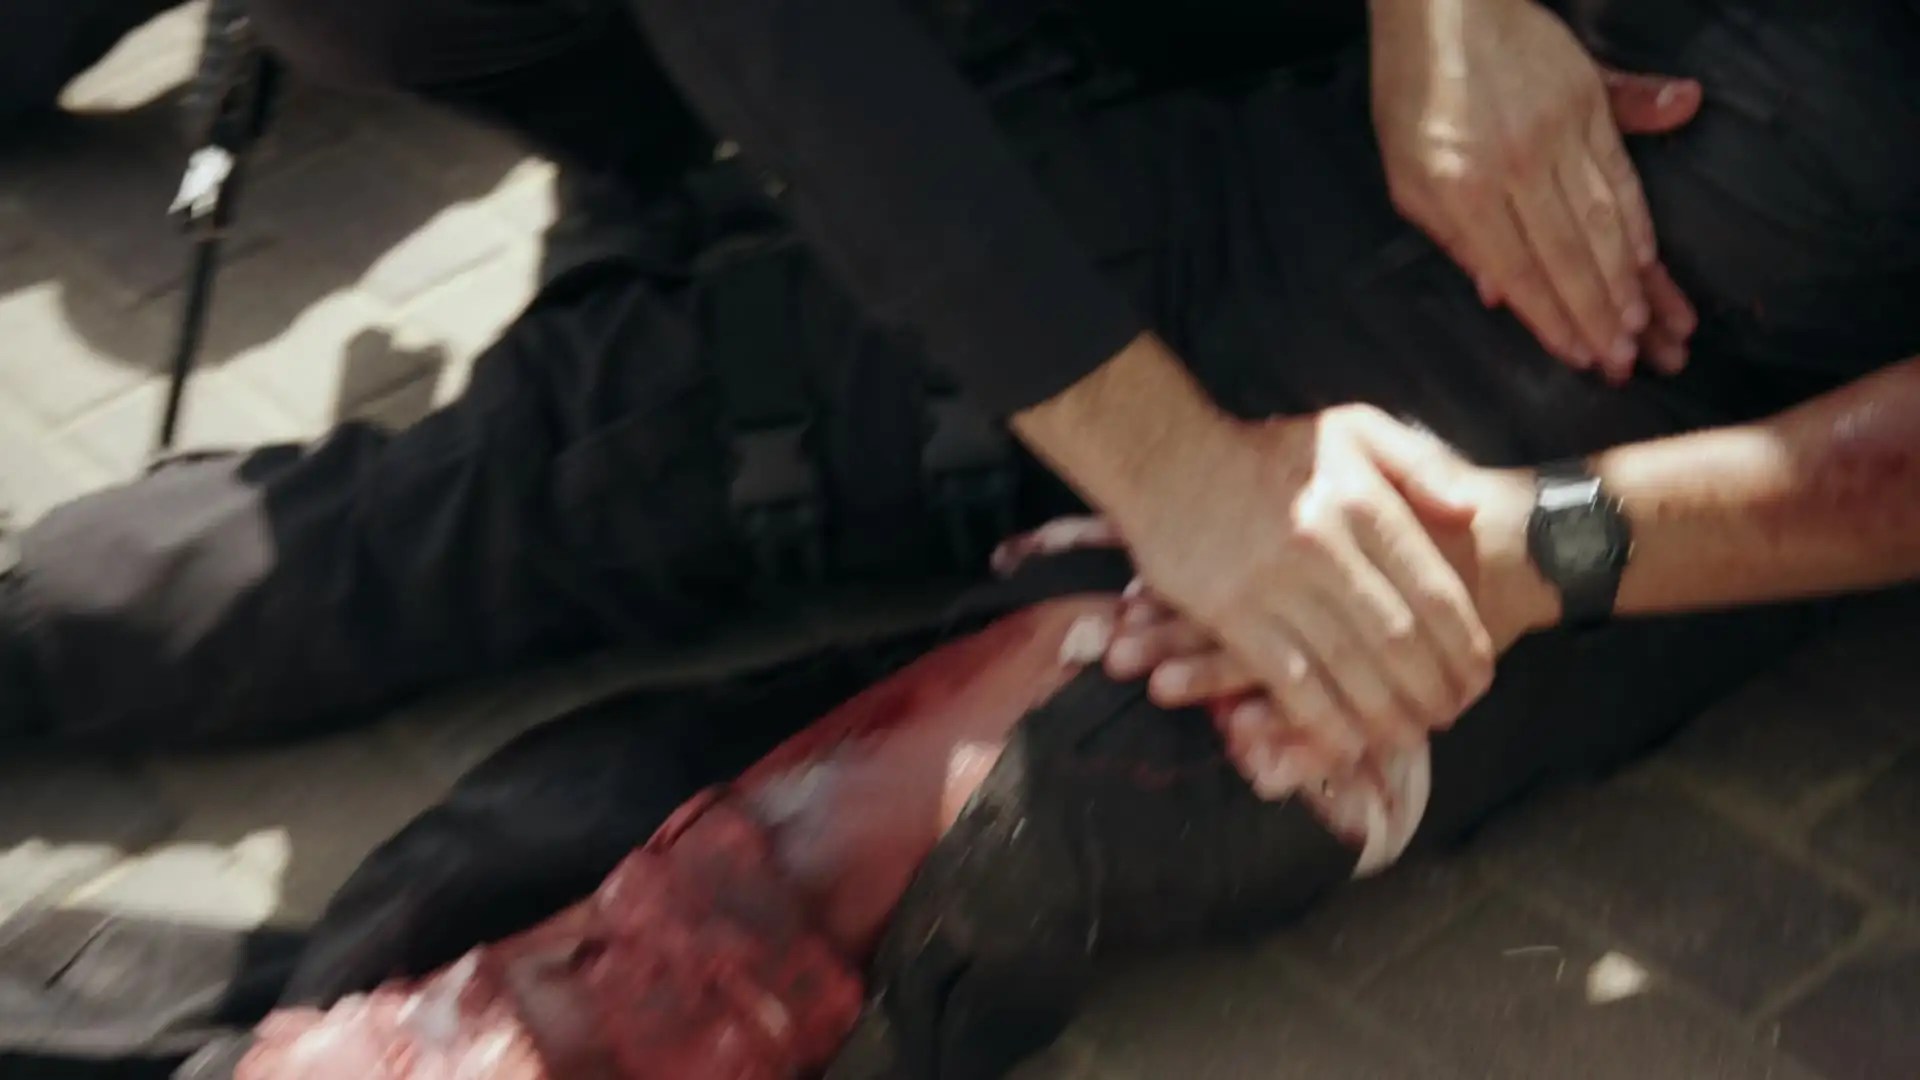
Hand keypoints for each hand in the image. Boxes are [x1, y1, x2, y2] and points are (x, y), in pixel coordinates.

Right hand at [1107, 451, 1557, 714]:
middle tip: (1451, 717)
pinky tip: (1345, 744)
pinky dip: (1322, 721)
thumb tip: (1470, 516)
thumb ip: (1419, 464)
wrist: (1165, 455)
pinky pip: (1288, 681)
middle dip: (1432, 689)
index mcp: (1362, 502)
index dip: (1464, 644)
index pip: (1432, 589)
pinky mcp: (1229, 612)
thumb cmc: (1265, 448)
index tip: (1481, 677)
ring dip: (1386, 714)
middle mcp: (1325, 544)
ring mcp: (1274, 583)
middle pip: (1396, 638)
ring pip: (1347, 667)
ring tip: (1411, 737)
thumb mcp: (1352, 429)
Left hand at [1369, 0, 1703, 380]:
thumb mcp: (1406, 176)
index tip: (1579, 358)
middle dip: (1599, 314)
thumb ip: (1453, 238)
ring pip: (1604, 220)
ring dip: (1627, 280)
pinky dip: (1638, 223)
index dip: (1552, 318)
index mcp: (1464, 189)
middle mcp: (1518, 165)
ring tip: (1645, 326)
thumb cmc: (1414, 98)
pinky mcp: (1590, 105)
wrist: (1444, 8)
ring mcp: (1560, 134)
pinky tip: (1649, 261)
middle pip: (1569, 253)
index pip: (1518, 269)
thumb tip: (1497, 294)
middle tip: (1624, 362)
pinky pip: (1620, 175)